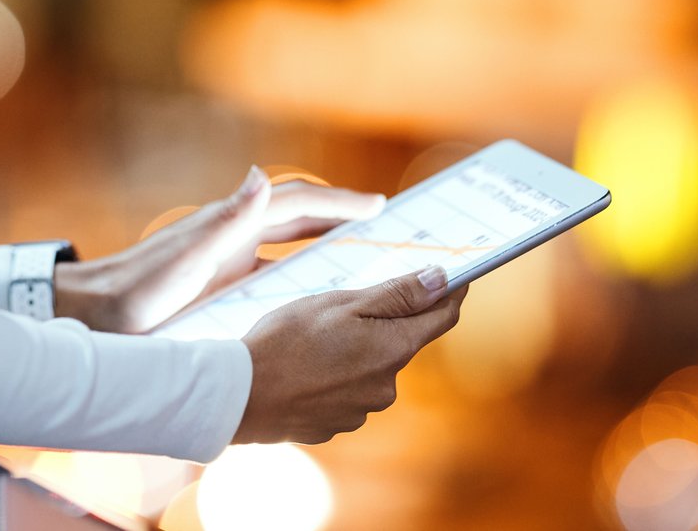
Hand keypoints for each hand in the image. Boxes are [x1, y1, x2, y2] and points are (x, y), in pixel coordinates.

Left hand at [52, 165, 387, 334]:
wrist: (94, 316)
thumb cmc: (135, 293)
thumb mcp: (184, 263)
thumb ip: (224, 224)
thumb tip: (259, 177)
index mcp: (231, 227)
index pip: (297, 204)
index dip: (340, 203)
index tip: (381, 206)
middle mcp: (234, 235)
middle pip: (300, 218)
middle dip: (343, 217)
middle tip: (389, 225)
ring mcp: (228, 258)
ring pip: (291, 243)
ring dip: (328, 242)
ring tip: (369, 252)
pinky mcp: (221, 282)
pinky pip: (275, 269)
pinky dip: (303, 270)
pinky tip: (320, 291)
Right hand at [232, 268, 466, 444]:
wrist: (242, 395)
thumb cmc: (288, 340)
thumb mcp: (341, 304)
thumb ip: (397, 294)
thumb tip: (442, 281)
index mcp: (393, 349)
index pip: (442, 316)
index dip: (451, 292)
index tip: (455, 274)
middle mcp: (387, 386)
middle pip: (401, 341)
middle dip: (383, 321)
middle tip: (343, 304)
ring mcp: (363, 409)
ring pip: (371, 367)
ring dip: (354, 349)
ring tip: (312, 339)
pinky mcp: (338, 423)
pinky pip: (347, 390)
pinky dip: (335, 374)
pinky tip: (305, 366)